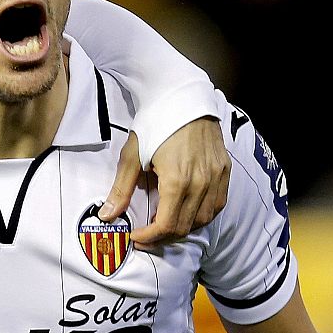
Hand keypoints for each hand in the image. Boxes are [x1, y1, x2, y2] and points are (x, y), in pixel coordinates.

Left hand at [100, 118, 228, 244]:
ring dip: (183, 226)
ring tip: (164, 222)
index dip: (150, 237)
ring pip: (203, 219)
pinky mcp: (224, 170)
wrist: (182, 95)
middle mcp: (202, 183)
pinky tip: (185, 209)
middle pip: (185, 227)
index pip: (167, 225)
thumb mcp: (132, 155)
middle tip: (146, 234)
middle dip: (162, 236)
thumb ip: (122, 188)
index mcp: (178, 181)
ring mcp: (217, 177)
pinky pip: (217, 204)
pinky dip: (201, 214)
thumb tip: (108, 215)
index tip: (136, 236)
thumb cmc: (155, 121)